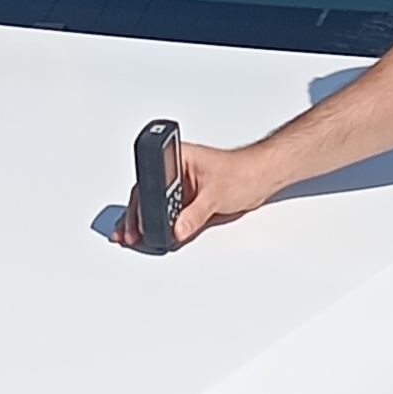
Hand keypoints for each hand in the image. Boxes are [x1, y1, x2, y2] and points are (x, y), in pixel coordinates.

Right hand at [117, 135, 276, 249]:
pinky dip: (165, 225)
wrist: (263, 177)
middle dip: (138, 214)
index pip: (150, 178)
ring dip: (149, 221)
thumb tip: (178, 229)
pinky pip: (173, 214)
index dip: (141, 199)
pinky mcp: (191, 200)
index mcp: (179, 157)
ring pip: (159, 205)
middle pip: (150, 193)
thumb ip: (194, 214)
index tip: (136, 218)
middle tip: (129, 232)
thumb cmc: (243, 171)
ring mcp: (184, 186)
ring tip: (135, 236)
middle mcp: (178, 170)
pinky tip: (158, 234)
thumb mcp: (215, 194)